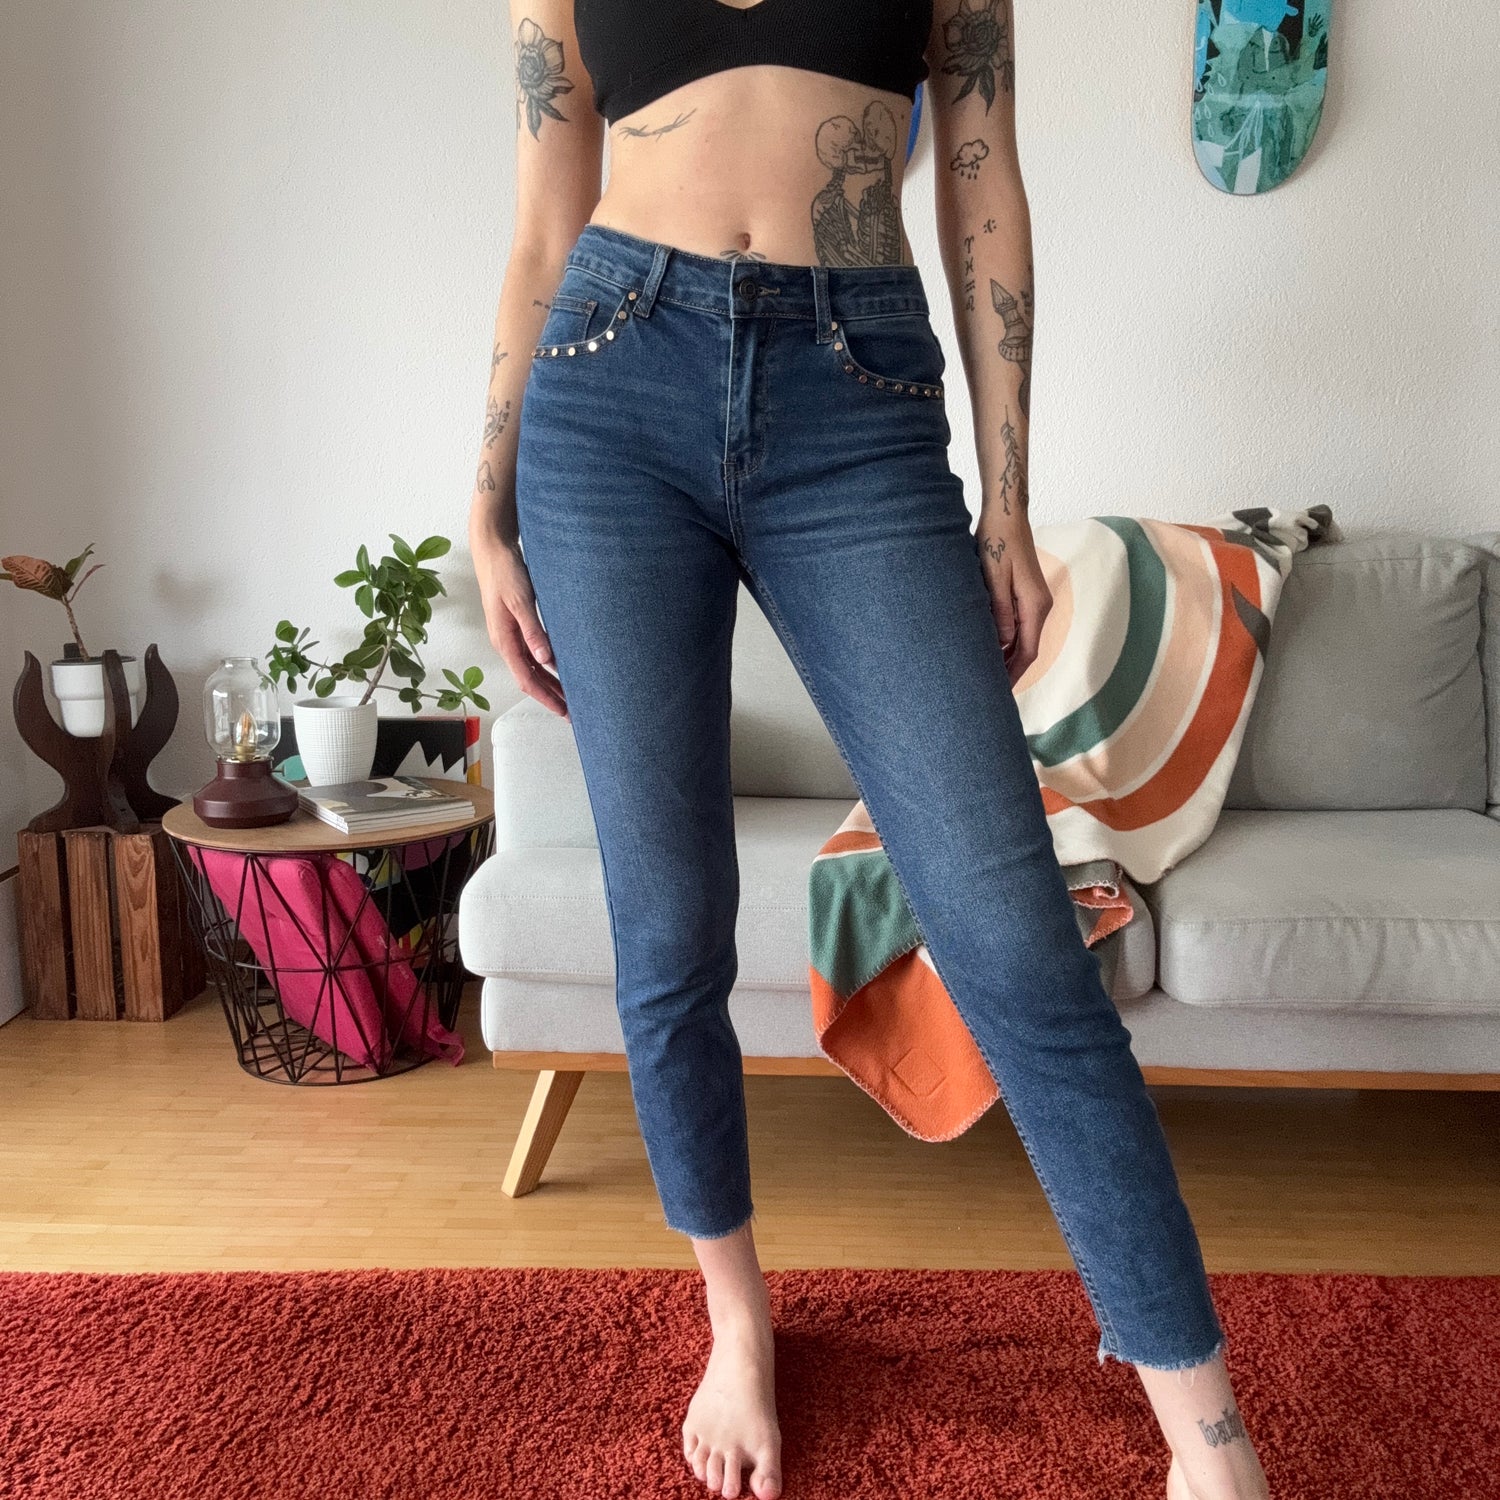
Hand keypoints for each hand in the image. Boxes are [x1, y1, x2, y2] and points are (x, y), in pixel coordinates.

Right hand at [472, 528, 568, 719]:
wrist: (493, 551)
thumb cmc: (505, 572)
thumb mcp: (521, 601)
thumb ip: (533, 630)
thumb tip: (545, 660)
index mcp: (504, 640)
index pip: (527, 680)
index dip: (546, 698)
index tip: (563, 711)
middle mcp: (506, 642)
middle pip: (530, 679)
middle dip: (551, 697)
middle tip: (573, 712)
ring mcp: (510, 636)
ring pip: (532, 668)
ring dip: (550, 683)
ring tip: (570, 696)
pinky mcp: (517, 626)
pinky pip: (532, 654)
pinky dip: (547, 666)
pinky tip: (560, 668)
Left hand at [974, 511, 1051, 686]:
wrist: (1006, 517)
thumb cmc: (997, 543)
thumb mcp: (994, 579)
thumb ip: (1001, 612)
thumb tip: (1004, 643)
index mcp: (1035, 605)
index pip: (1027, 651)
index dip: (1014, 674)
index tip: (999, 693)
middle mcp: (1041, 605)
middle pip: (1028, 649)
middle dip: (1011, 671)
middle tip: (990, 691)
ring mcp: (1036, 599)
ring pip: (1024, 638)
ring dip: (1009, 657)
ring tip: (989, 675)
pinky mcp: (1028, 594)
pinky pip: (1021, 625)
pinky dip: (1008, 641)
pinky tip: (993, 649)